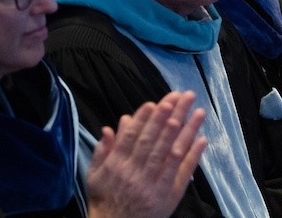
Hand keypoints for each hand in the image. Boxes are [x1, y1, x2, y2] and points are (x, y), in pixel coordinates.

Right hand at [86, 91, 206, 217]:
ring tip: (196, 111)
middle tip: (179, 97)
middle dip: (168, 116)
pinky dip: (193, 155)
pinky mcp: (170, 194)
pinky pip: (183, 172)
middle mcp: (137, 172)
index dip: (144, 119)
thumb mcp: (93, 174)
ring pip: (172, 152)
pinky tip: (202, 139)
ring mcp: (155, 183)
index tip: (155, 103)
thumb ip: (101, 151)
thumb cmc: (104, 199)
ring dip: (185, 130)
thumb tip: (109, 128)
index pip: (133, 137)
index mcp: (117, 164)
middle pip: (155, 140)